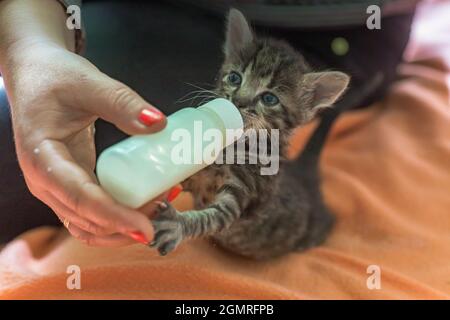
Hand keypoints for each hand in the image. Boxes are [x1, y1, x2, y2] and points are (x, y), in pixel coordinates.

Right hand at [4, 41, 167, 246]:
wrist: (34, 75)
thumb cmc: (54, 77)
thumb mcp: (88, 83)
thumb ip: (122, 102)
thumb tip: (159, 123)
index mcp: (43, 159)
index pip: (80, 198)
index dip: (115, 217)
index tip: (146, 229)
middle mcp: (46, 182)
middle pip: (88, 220)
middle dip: (127, 223)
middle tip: (166, 206)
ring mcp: (58, 187)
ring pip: (91, 223)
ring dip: (126, 225)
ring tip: (162, 204)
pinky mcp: (72, 184)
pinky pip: (96, 211)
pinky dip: (121, 214)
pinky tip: (149, 199)